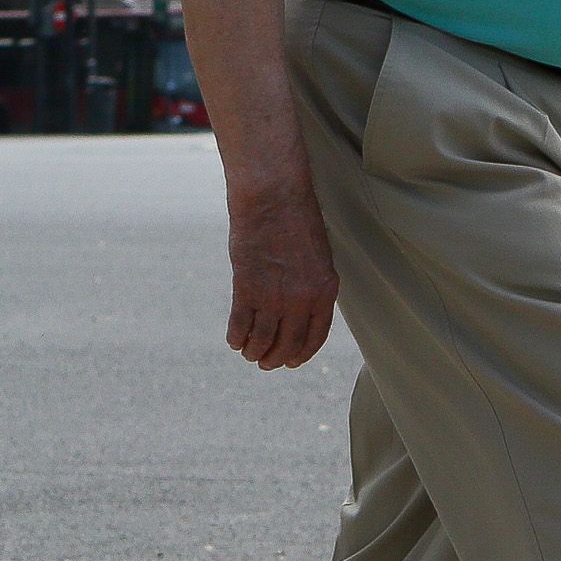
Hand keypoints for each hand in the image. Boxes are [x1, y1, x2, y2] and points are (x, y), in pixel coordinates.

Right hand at [224, 177, 337, 369]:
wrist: (273, 196)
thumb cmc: (296, 218)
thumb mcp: (318, 255)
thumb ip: (312, 284)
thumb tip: (300, 310)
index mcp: (325, 290)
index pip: (315, 337)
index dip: (301, 354)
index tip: (291, 361)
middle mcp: (302, 298)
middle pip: (288, 344)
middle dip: (276, 358)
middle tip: (265, 363)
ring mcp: (273, 295)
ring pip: (263, 340)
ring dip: (254, 351)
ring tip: (249, 353)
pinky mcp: (247, 287)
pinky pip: (241, 325)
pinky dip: (237, 337)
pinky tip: (235, 340)